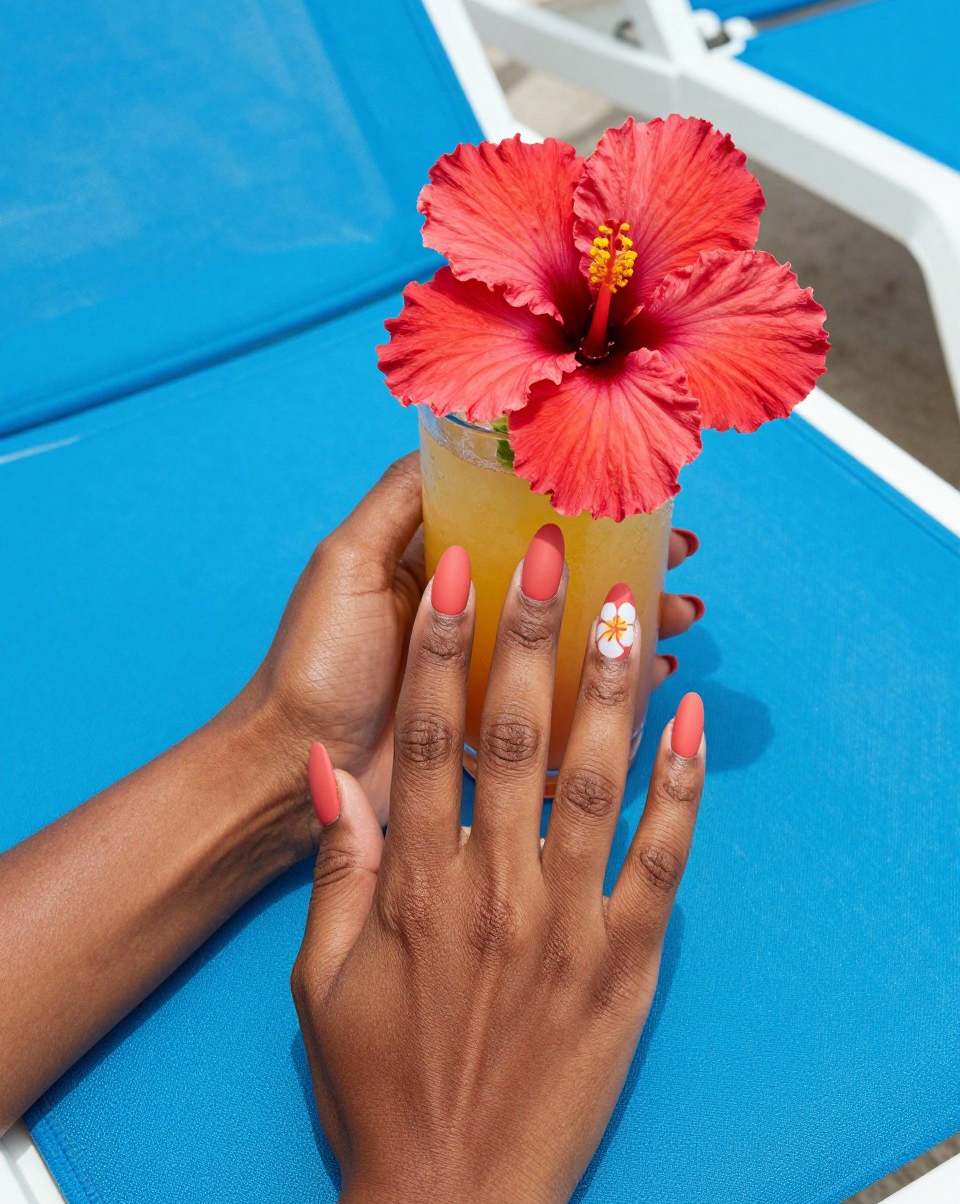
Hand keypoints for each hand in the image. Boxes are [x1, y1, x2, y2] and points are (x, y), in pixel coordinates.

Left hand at [241, 454, 701, 824]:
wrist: (288, 766)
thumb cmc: (315, 662)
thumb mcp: (347, 563)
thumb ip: (397, 502)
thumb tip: (460, 436)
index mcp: (434, 558)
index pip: (520, 516)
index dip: (579, 505)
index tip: (638, 500)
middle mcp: (465, 606)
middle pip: (558, 572)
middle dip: (624, 563)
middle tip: (681, 560)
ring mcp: (481, 663)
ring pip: (572, 629)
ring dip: (628, 621)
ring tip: (685, 615)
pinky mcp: (492, 718)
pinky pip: (564, 693)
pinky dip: (610, 684)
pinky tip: (655, 675)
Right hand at [291, 536, 705, 1203]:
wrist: (449, 1197)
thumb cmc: (379, 1088)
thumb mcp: (321, 980)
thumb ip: (336, 867)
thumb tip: (333, 769)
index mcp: (416, 885)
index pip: (428, 736)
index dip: (442, 646)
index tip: (457, 573)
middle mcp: (494, 888)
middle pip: (517, 735)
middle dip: (533, 634)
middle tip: (551, 552)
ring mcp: (567, 923)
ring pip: (596, 778)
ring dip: (611, 684)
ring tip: (625, 605)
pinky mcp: (627, 964)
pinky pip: (662, 857)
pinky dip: (679, 782)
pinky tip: (688, 716)